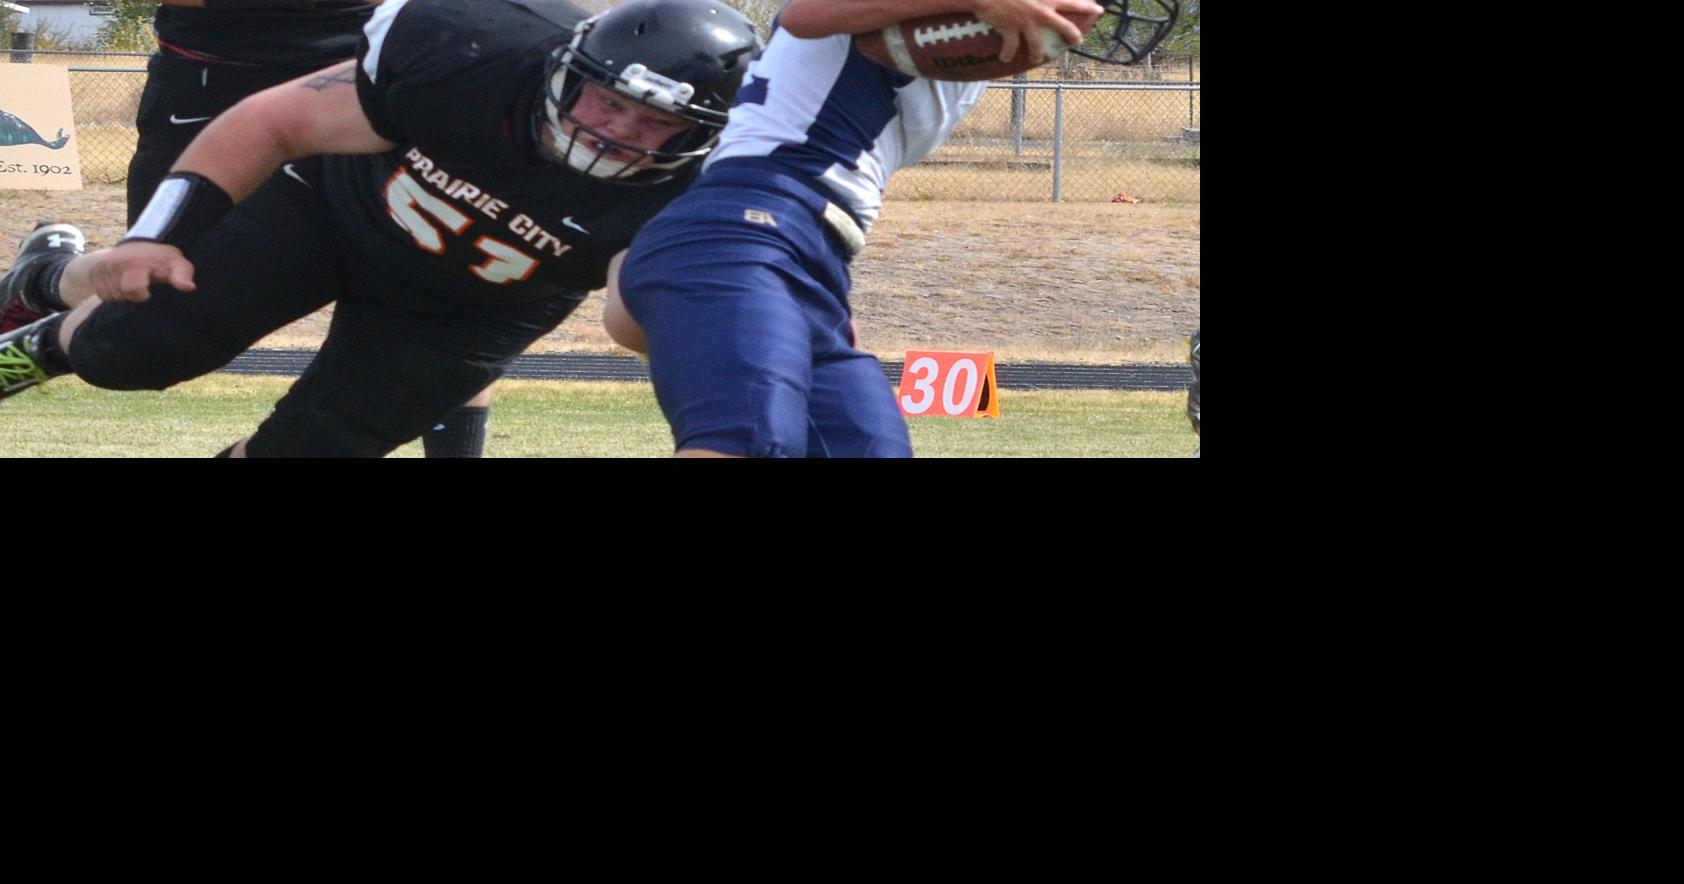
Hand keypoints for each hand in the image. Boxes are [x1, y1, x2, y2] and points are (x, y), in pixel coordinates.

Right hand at [86, 242, 196, 302]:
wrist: (135, 245)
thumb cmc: (160, 258)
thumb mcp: (176, 262)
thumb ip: (183, 274)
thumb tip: (189, 288)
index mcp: (135, 263)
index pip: (133, 288)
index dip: (141, 294)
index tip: (148, 292)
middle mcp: (115, 264)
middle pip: (121, 294)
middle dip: (133, 295)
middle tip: (142, 286)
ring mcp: (102, 268)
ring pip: (111, 296)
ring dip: (122, 295)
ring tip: (133, 283)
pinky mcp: (94, 273)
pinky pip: (102, 295)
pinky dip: (112, 294)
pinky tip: (122, 285)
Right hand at [973, 0, 1103, 64]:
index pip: (1075, 3)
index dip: (1089, 7)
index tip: (1099, 10)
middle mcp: (1041, 12)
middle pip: (1065, 28)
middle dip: (1073, 37)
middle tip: (1076, 42)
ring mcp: (1026, 23)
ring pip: (1038, 46)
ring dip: (1038, 55)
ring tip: (1037, 60)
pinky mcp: (1010, 30)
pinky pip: (1011, 47)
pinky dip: (1007, 54)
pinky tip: (1005, 58)